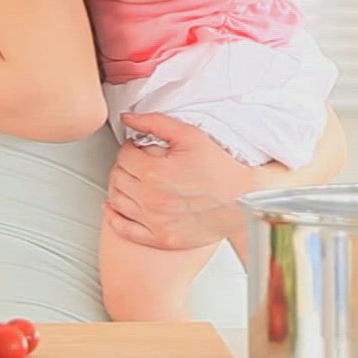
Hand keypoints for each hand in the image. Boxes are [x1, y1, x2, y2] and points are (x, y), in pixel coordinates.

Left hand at [104, 113, 260, 250]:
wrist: (243, 201)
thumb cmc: (220, 168)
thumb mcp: (190, 136)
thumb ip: (155, 123)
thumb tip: (127, 119)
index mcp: (156, 173)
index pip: (124, 155)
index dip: (130, 147)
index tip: (139, 147)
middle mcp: (151, 200)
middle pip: (117, 176)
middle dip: (124, 165)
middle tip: (137, 162)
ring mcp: (154, 222)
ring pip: (116, 200)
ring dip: (119, 186)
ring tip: (133, 180)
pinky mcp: (160, 238)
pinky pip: (123, 229)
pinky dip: (114, 216)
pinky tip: (117, 206)